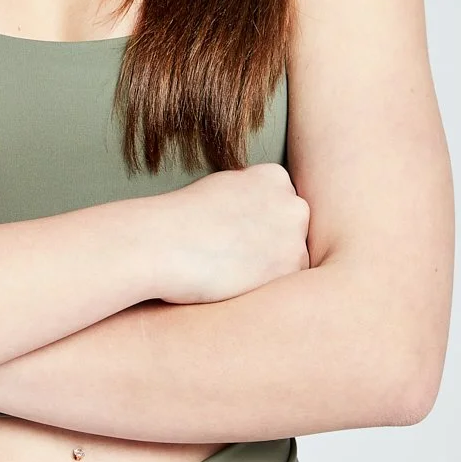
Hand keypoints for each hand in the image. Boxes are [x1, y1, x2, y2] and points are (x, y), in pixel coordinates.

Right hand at [152, 163, 310, 303]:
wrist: (165, 243)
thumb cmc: (183, 218)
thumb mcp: (224, 188)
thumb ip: (252, 197)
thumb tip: (264, 217)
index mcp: (275, 176)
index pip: (282, 202)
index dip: (258, 219)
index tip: (234, 227)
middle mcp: (292, 203)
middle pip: (292, 228)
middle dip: (272, 240)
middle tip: (235, 249)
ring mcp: (295, 237)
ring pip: (292, 257)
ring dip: (271, 265)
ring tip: (233, 266)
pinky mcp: (290, 269)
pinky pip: (287, 283)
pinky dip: (266, 286)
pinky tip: (237, 280)